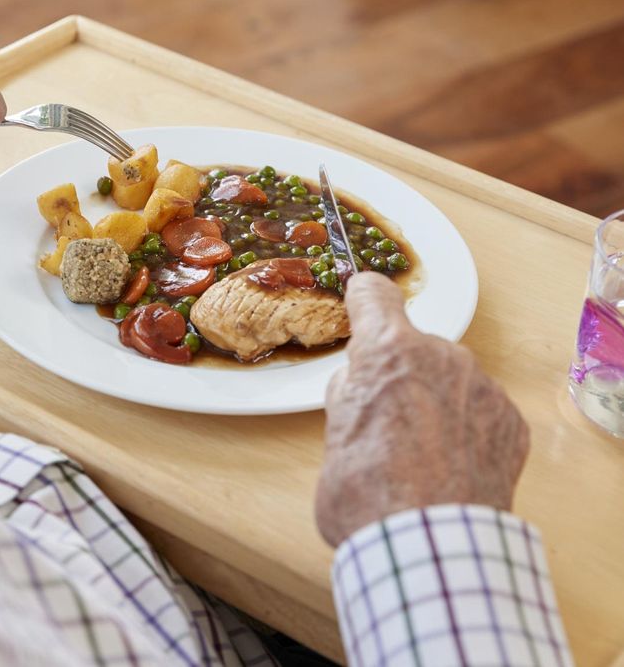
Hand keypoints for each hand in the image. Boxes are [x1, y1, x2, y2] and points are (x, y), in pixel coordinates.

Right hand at [315, 272, 528, 546]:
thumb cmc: (366, 492)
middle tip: (384, 421)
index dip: (363, 300)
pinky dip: (466, 429)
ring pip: (450, 378)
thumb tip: (363, 381)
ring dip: (435, 400)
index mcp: (387, 350)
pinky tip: (450, 466)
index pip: (373, 294)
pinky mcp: (510, 421)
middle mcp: (441, 355)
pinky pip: (480, 409)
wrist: (426, 547)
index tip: (361, 306)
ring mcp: (481, 387)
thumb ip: (351, 392)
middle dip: (400, 372)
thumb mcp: (333, 432)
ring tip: (421, 453)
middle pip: (414, 346)